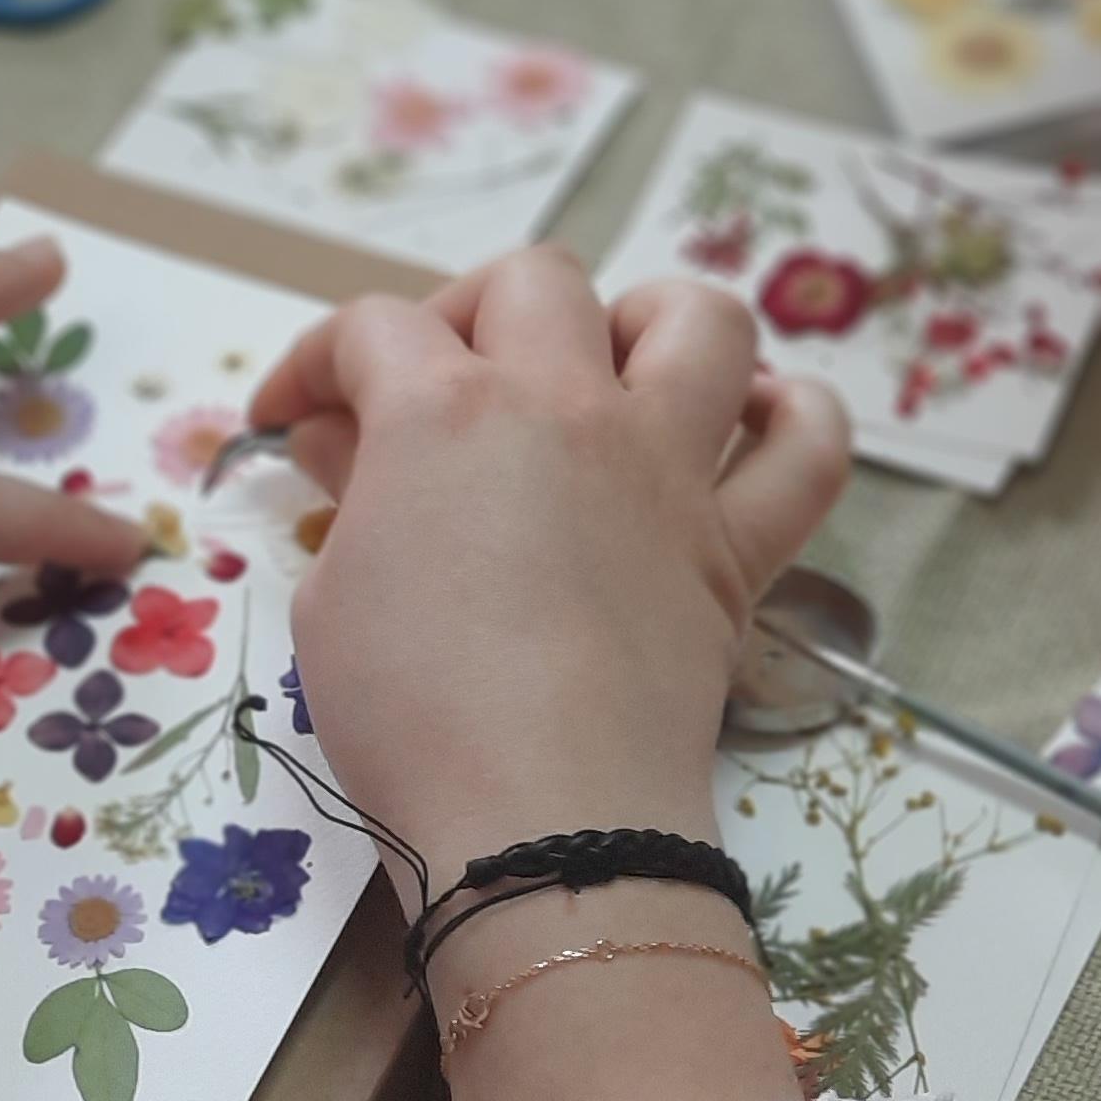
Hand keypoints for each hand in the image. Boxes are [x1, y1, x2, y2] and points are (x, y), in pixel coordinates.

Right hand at [248, 247, 849, 906]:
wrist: (542, 818)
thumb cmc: (404, 711)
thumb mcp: (329, 596)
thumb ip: (352, 495)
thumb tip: (353, 445)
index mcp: (444, 410)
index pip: (370, 330)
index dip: (316, 364)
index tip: (292, 425)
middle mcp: (565, 405)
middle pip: (531, 282)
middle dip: (466, 313)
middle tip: (433, 390)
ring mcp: (666, 467)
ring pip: (696, 320)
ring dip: (647, 319)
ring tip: (605, 368)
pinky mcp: (737, 546)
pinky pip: (809, 450)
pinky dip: (794, 419)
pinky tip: (747, 428)